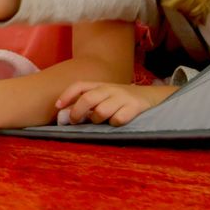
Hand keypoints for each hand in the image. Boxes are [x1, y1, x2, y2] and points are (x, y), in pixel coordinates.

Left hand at [55, 81, 177, 126]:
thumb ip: (87, 103)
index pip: (79, 86)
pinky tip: (117, 121)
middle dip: (77, 112)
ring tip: (100, 121)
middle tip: (74, 121)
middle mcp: (110, 89)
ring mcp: (123, 97)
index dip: (66, 95)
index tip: (58, 107)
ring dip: (96, 119)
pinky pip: (118, 119)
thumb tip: (64, 116)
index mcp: (100, 85)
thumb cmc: (121, 100)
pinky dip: (114, 123)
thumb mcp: (104, 96)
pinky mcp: (135, 107)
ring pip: (101, 111)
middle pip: (87, 99)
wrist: (152, 97)